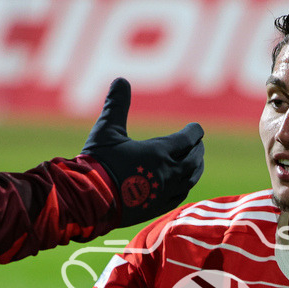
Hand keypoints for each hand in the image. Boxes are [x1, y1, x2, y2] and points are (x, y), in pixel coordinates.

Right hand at [81, 78, 203, 226]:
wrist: (90, 200)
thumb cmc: (98, 163)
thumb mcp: (106, 130)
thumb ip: (116, 105)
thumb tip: (121, 80)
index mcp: (159, 152)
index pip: (187, 139)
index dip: (194, 131)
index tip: (196, 127)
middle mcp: (168, 173)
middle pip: (193, 159)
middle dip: (197, 149)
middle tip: (198, 144)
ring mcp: (164, 193)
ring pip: (190, 179)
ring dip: (196, 168)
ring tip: (196, 162)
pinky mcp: (157, 207)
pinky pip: (179, 196)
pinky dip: (185, 187)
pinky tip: (183, 184)